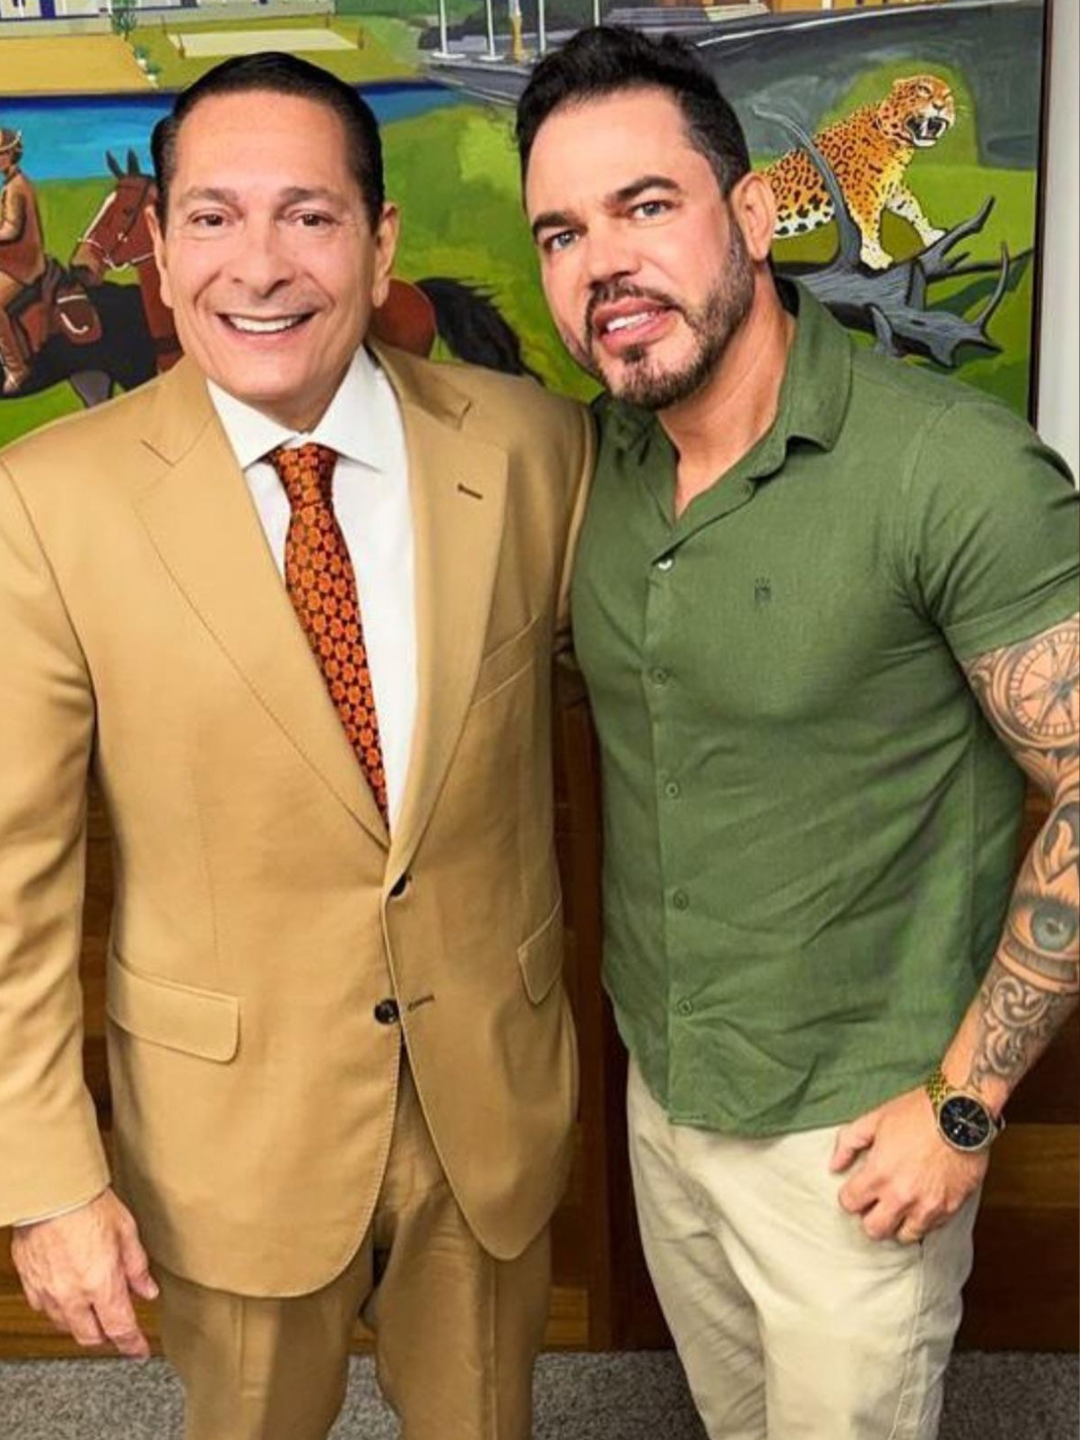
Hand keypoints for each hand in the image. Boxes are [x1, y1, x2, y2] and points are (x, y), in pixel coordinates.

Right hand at [11, 1188, 157, 1355]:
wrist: (49, 1191)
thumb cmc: (87, 1203)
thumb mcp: (125, 1230)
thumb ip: (136, 1266)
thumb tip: (147, 1290)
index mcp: (101, 1284)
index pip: (120, 1329)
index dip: (132, 1344)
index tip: (139, 1350)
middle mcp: (72, 1295)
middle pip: (90, 1336)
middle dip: (107, 1336)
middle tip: (118, 1327)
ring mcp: (48, 1291)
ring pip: (65, 1325)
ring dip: (82, 1323)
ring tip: (94, 1308)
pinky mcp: (30, 1282)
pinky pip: (45, 1308)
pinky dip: (59, 1308)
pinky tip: (68, 1294)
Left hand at [829, 1087, 988, 1242]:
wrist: (963, 1112)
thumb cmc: (919, 1112)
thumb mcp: (875, 1119)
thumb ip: (849, 1142)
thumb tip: (834, 1165)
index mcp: (879, 1173)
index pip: (850, 1204)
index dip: (850, 1196)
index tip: (856, 1190)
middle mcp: (901, 1196)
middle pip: (874, 1230)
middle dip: (870, 1218)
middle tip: (875, 1204)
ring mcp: (928, 1206)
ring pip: (903, 1236)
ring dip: (898, 1223)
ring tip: (900, 1206)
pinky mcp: (951, 1208)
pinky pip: (931, 1228)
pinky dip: (923, 1219)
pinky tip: (922, 1202)